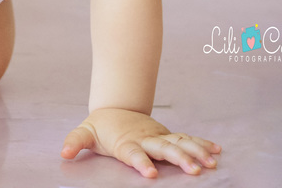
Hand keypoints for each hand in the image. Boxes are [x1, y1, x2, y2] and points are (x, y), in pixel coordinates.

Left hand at [61, 108, 220, 176]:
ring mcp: (159, 136)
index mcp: (126, 142)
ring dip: (196, 152)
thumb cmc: (101, 127)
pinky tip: (217, 151)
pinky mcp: (167, 136)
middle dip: (180, 159)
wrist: (116, 107)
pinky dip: (202, 144)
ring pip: (180, 143)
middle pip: (164, 149)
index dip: (141, 162)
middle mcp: (146, 139)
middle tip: (194, 170)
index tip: (150, 173)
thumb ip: (76, 141)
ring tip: (211, 163)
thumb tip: (63, 152)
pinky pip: (187, 140)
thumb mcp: (85, 132)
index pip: (134, 153)